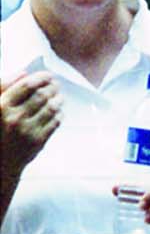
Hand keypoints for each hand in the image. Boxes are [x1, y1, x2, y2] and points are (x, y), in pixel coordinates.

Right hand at [1, 69, 62, 183]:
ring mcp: (27, 131)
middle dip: (52, 87)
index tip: (48, 75)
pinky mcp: (38, 142)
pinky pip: (54, 123)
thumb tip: (24, 73)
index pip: (27, 86)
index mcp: (2, 106)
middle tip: (56, 85)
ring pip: (51, 108)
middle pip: (42, 96)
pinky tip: (59, 111)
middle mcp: (15, 118)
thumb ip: (4, 87)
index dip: (41, 78)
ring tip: (60, 96)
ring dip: (59, 99)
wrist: (0, 160)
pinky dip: (59, 114)